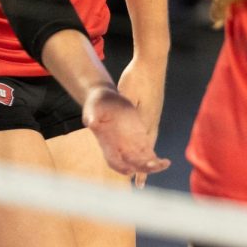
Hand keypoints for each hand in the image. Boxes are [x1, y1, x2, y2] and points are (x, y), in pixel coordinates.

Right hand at [82, 86, 169, 178]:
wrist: (105, 99)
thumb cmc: (96, 104)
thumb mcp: (93, 109)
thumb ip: (93, 116)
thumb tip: (91, 122)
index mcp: (107, 143)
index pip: (113, 160)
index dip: (121, 166)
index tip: (131, 169)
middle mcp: (119, 148)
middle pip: (131, 164)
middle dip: (141, 167)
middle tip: (153, 166)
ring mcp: (130, 144)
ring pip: (141, 161)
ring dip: (152, 165)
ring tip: (164, 164)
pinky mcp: (139, 138)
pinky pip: (148, 152)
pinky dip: (156, 159)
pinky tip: (165, 162)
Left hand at [117, 57, 164, 188]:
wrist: (152, 62)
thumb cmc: (137, 77)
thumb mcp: (122, 91)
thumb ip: (107, 109)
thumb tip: (92, 123)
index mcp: (144, 119)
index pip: (140, 148)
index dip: (138, 164)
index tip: (134, 179)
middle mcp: (151, 120)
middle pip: (146, 149)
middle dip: (143, 167)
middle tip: (139, 184)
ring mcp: (154, 116)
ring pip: (148, 142)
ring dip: (144, 157)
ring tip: (142, 172)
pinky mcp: (154, 111)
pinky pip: (149, 133)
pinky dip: (147, 145)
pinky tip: (144, 149)